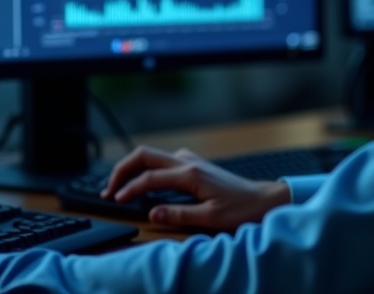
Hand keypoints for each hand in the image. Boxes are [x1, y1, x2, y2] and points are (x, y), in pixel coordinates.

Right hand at [102, 145, 291, 230]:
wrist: (264, 199)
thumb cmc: (241, 209)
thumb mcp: (211, 218)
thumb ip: (179, 215)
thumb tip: (153, 213)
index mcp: (190, 174)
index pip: (149, 178)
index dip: (129, 189)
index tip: (116, 200)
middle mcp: (188, 162)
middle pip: (144, 155)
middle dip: (122, 169)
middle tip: (109, 188)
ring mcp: (190, 160)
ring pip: (152, 156)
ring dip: (133, 168)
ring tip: (120, 187)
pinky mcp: (193, 164)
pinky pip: (162, 162)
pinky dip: (146, 170)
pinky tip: (143, 185)